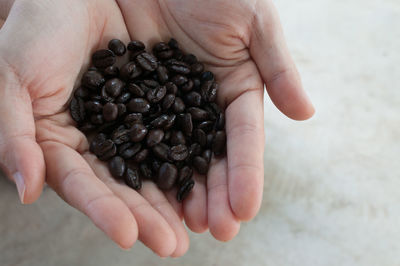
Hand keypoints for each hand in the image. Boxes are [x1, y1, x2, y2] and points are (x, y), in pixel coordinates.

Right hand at [0, 0, 188, 256]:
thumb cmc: (35, 27)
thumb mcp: (14, 77)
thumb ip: (13, 134)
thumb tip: (25, 190)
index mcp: (64, 141)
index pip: (86, 186)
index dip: (106, 212)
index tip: (130, 237)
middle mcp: (101, 138)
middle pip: (127, 184)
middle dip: (150, 215)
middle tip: (174, 246)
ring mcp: (133, 119)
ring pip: (158, 163)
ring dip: (179, 195)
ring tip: (203, 224)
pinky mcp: (162, 96)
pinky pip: (182, 129)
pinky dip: (195, 154)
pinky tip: (210, 177)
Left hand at [116, 0, 313, 239]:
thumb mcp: (254, 22)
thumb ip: (277, 67)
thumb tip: (305, 114)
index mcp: (235, 89)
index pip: (243, 139)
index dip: (246, 173)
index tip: (247, 208)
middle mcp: (202, 104)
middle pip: (210, 156)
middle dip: (215, 194)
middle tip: (216, 229)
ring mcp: (168, 103)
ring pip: (175, 154)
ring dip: (181, 191)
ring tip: (184, 224)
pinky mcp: (134, 97)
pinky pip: (135, 134)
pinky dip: (141, 163)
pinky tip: (143, 193)